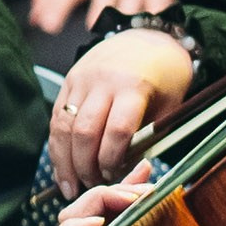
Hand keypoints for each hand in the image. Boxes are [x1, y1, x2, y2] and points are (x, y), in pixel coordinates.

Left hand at [27, 0, 178, 35]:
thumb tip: (34, 19)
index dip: (57, 6)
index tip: (47, 27)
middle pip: (103, 5)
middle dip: (94, 22)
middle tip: (88, 45)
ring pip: (129, 15)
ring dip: (121, 34)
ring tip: (114, 51)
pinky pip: (154, 20)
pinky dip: (148, 33)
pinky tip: (140, 46)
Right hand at [50, 29, 196, 197]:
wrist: (148, 38)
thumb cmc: (165, 77)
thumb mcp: (169, 106)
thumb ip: (149, 136)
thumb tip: (126, 172)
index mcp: (133, 86)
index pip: (117, 131)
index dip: (112, 160)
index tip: (113, 178)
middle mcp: (102, 81)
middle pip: (84, 131)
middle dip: (85, 166)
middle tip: (90, 188)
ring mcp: (81, 79)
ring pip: (62, 125)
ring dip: (64, 160)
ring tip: (70, 186)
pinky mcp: (68, 81)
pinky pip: (56, 117)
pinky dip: (57, 145)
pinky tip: (61, 167)